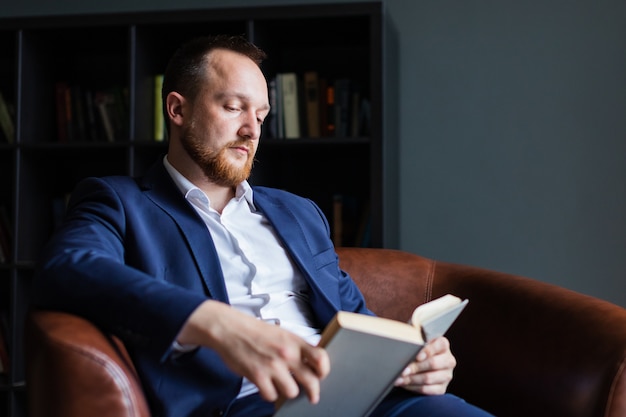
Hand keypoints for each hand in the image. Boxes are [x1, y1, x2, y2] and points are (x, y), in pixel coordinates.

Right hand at [177, 300, 329, 403]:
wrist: (230, 329)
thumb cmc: (254, 331)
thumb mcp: (281, 333)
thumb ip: (296, 347)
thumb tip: (310, 362)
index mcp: (294, 341)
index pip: (321, 358)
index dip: (324, 370)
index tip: (321, 375)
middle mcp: (286, 353)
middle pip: (311, 381)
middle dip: (313, 392)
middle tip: (312, 396)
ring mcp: (273, 366)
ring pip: (292, 392)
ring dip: (287, 391)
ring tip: (281, 386)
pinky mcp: (258, 376)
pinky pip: (271, 395)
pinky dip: (269, 393)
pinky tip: (267, 386)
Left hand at [393, 336, 455, 394]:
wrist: (422, 366)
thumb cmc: (418, 351)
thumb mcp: (418, 345)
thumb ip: (415, 346)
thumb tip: (404, 353)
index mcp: (443, 345)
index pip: (440, 345)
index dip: (428, 351)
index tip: (417, 356)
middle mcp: (448, 360)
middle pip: (433, 363)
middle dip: (416, 367)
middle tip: (403, 370)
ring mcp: (446, 376)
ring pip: (429, 378)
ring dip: (412, 379)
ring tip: (399, 379)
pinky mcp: (442, 388)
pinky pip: (427, 390)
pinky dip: (414, 387)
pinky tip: (405, 384)